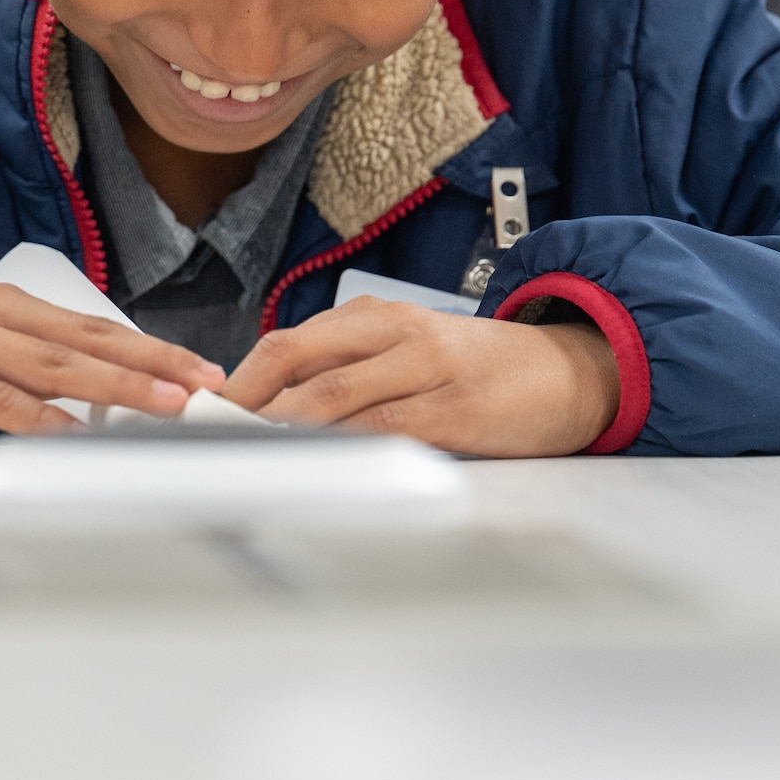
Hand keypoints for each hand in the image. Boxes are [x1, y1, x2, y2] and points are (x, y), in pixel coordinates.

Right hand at [0, 276, 224, 444]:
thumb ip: (18, 375)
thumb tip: (88, 408)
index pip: (89, 327)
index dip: (148, 349)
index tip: (197, 371)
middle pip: (84, 339)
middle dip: (152, 363)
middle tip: (203, 384)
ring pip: (50, 364)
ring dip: (115, 387)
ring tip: (163, 403)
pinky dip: (36, 415)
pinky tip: (71, 430)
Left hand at [221, 296, 618, 456]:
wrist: (571, 371)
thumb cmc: (483, 369)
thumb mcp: (411, 353)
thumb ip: (353, 371)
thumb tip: (277, 410)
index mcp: (378, 317)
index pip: (290, 342)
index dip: (243, 377)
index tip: (207, 410)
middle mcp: (396, 332)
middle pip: (299, 357)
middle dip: (247, 398)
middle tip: (210, 431)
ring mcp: (426, 367)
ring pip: (334, 394)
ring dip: (281, 426)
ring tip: (245, 450)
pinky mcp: (454, 409)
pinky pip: (385, 427)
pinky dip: (341, 445)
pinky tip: (316, 462)